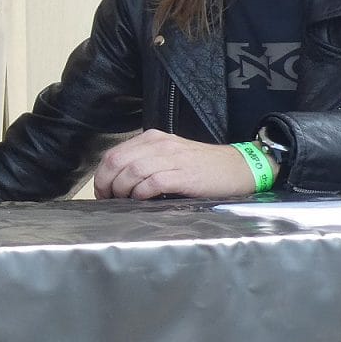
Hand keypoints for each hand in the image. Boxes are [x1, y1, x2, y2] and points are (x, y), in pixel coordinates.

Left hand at [92, 129, 266, 199]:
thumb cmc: (202, 167)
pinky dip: (141, 193)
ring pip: (132, 170)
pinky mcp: (184, 175)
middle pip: (117, 161)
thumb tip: (118, 183)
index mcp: (152, 139)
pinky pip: (153, 182)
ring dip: (122, 190)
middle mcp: (159, 144)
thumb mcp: (170, 156)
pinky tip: (142, 201)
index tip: (103, 193)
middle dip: (106, 183)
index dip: (102, 175)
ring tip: (124, 203)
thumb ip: (146, 163)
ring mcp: (172, 158)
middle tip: (109, 200)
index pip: (114, 154)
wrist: (238, 167)